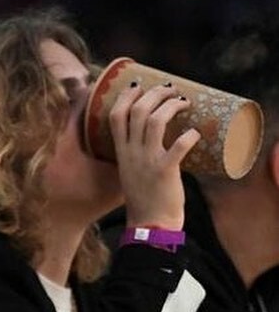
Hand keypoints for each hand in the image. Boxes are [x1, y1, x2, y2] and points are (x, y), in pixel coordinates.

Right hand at [109, 83, 200, 229]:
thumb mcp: (131, 172)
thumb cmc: (143, 199)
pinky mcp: (165, 170)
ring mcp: (147, 161)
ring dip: (171, 106)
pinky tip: (196, 133)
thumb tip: (152, 137)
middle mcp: (131, 153)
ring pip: (154, 120)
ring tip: (183, 102)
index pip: (115, 116)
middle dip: (155, 93)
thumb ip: (136, 155)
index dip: (126, 96)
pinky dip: (190, 135)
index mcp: (121, 153)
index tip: (139, 87)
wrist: (149, 224)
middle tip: (170, 90)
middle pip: (137, 110)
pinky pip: (179, 145)